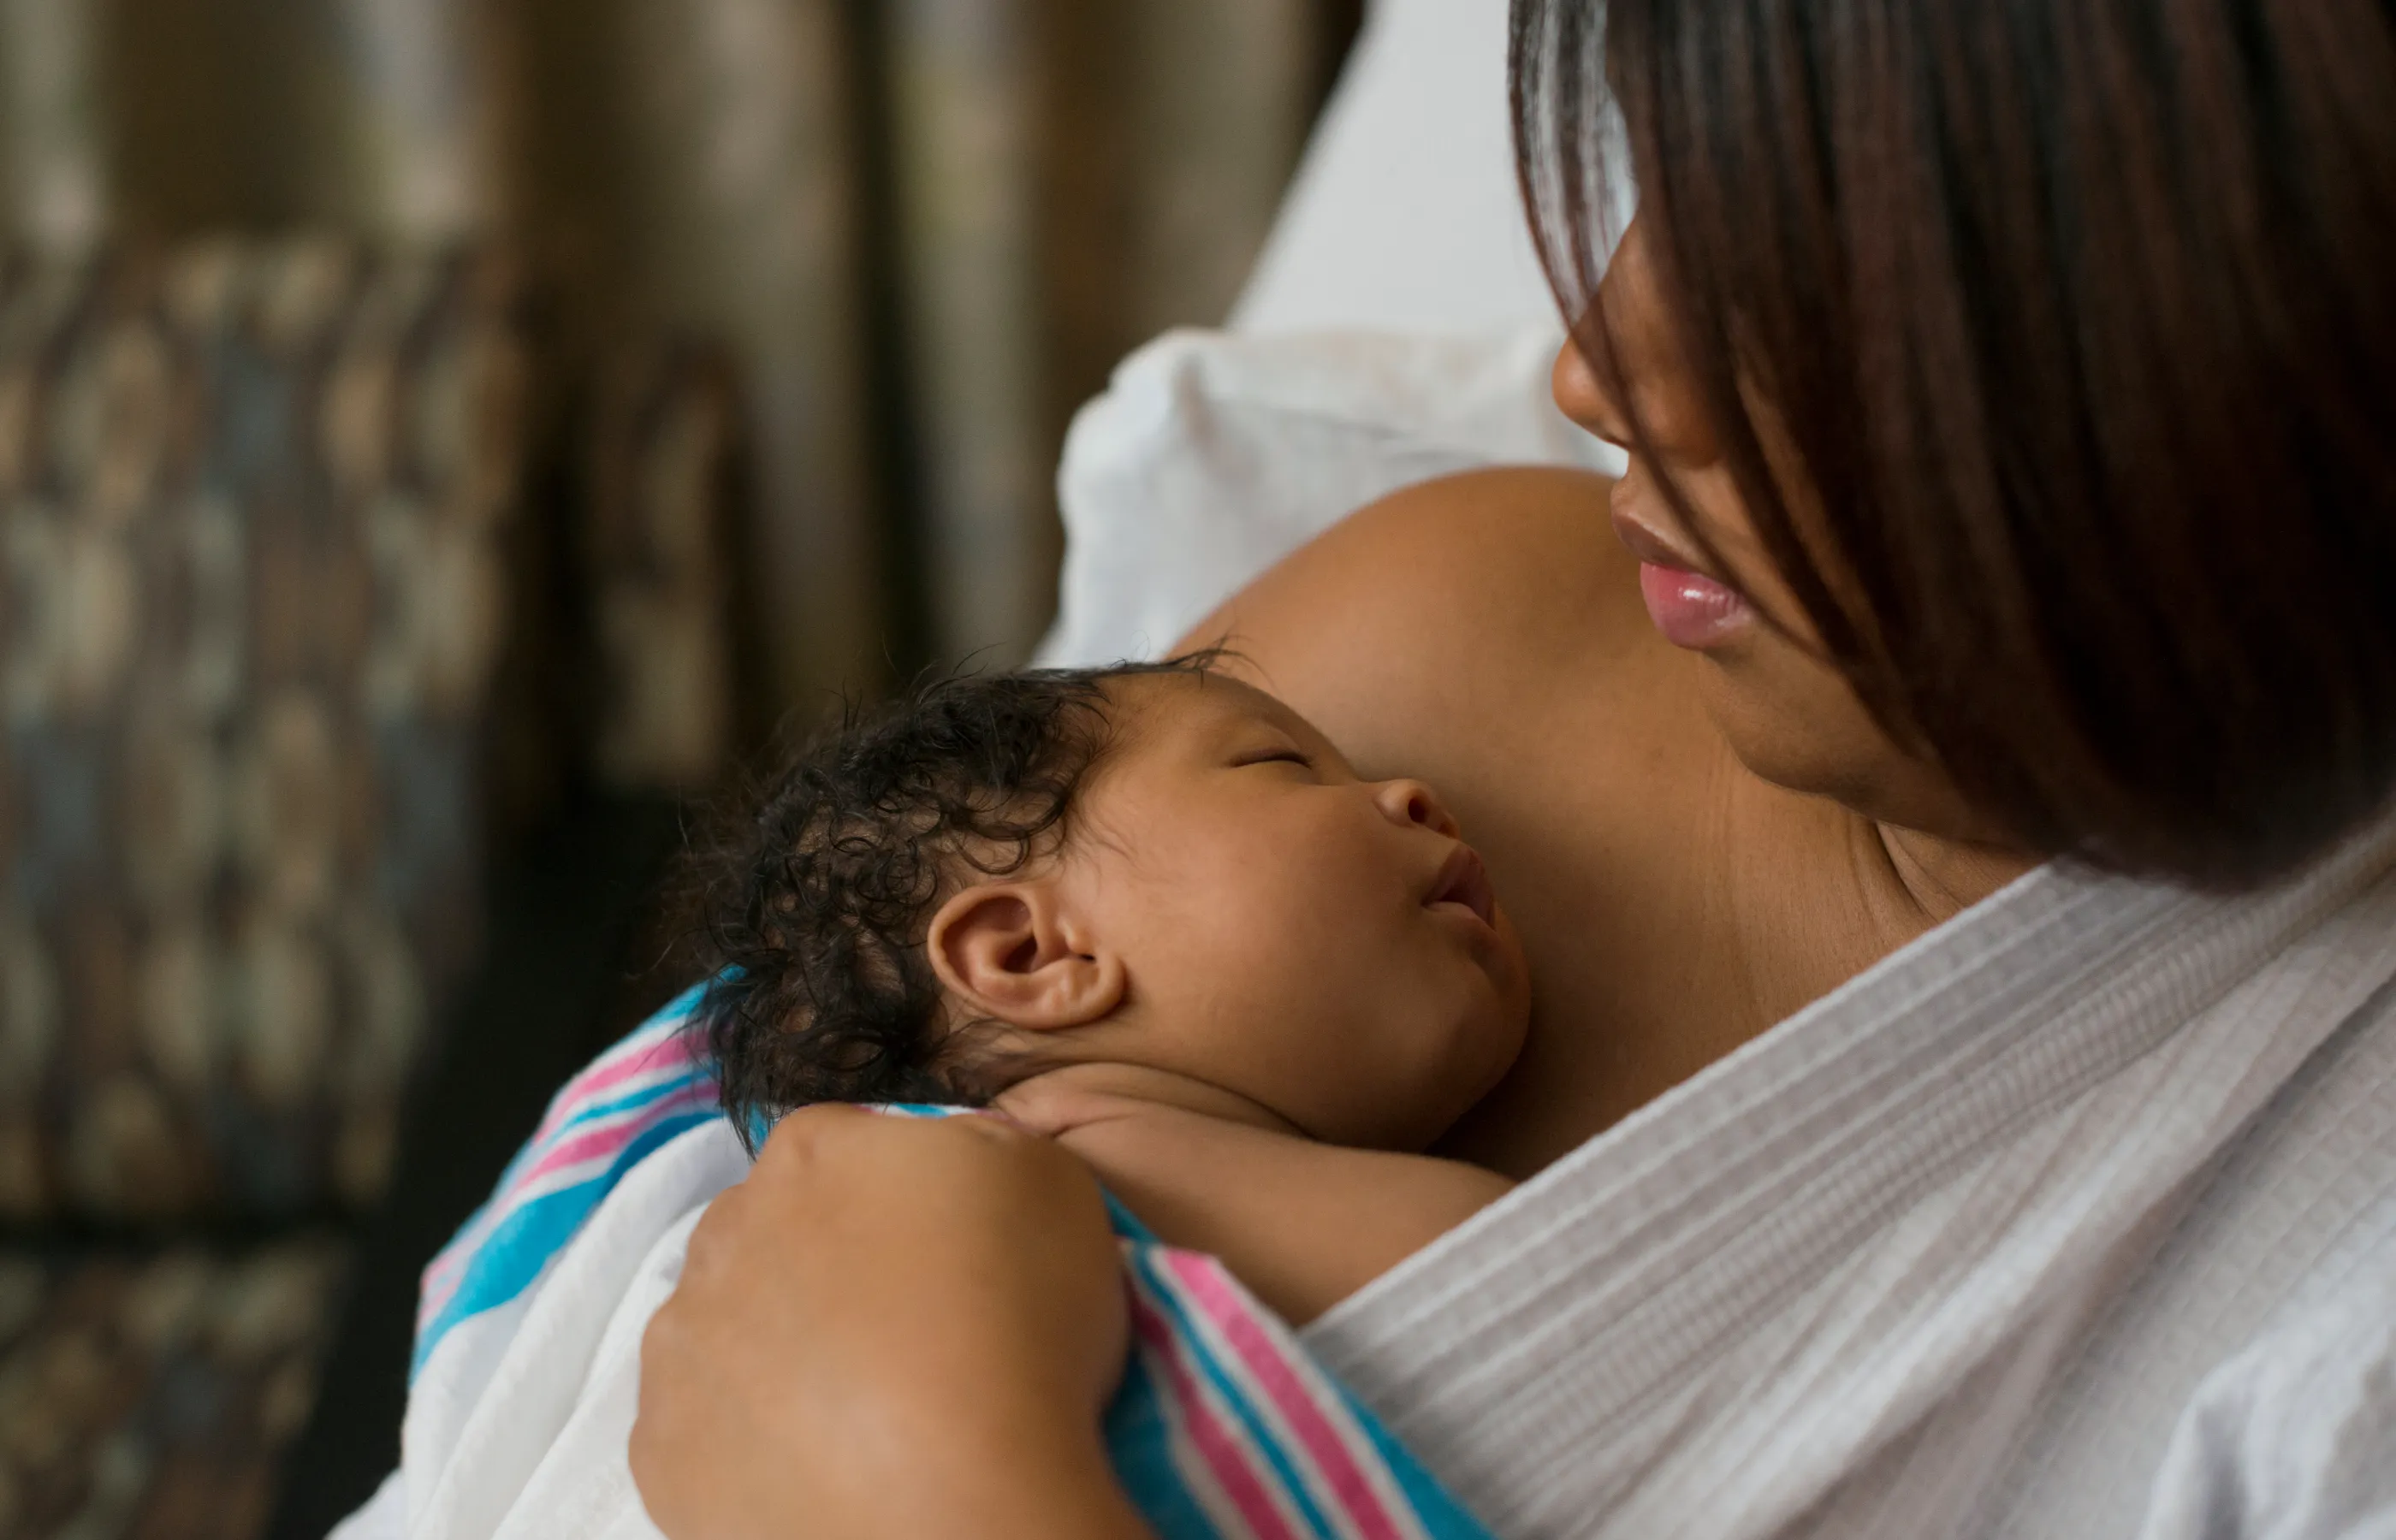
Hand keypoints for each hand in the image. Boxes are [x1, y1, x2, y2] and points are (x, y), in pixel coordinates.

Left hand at [630, 1105, 1150, 1539]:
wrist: (955, 1503)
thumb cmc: (1016, 1326)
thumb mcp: (1050, 1180)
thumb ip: (978, 1146)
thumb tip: (946, 1160)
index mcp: (813, 1152)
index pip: (846, 1144)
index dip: (901, 1196)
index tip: (946, 1251)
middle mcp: (724, 1234)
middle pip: (774, 1229)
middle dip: (825, 1265)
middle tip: (908, 1330)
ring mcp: (681, 1346)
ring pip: (729, 1326)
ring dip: (779, 1349)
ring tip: (867, 1407)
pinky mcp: (663, 1449)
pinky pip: (707, 1426)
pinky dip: (754, 1439)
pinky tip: (824, 1460)